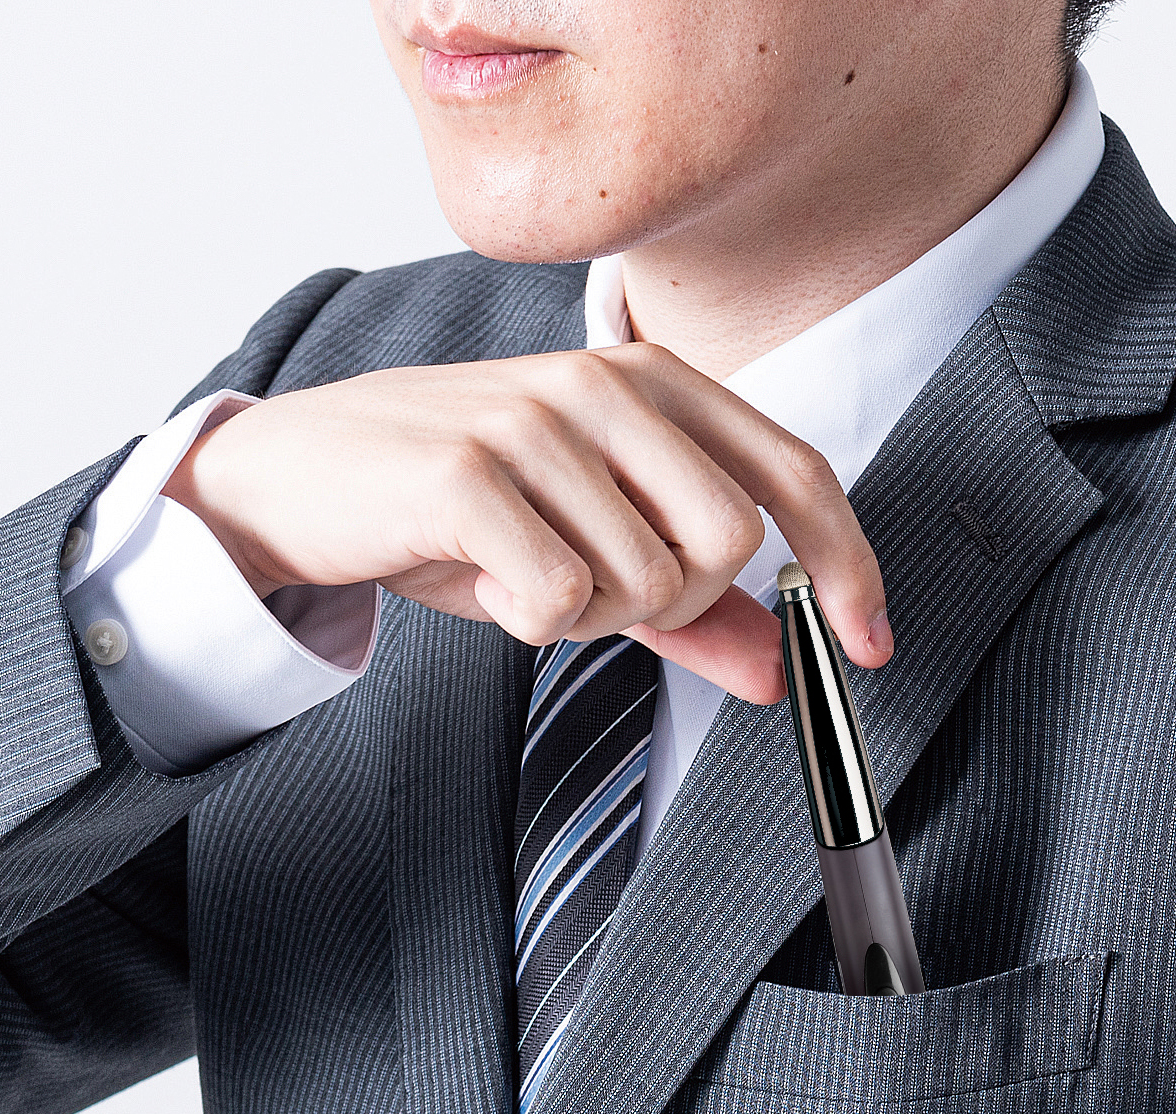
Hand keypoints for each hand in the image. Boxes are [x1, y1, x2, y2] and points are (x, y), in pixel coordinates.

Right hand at [163, 345, 891, 703]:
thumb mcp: (590, 549)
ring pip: (647, 582)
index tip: (872, 641)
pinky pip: (562, 600)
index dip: (848, 561)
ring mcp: (537, 420)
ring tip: (522, 575)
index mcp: (654, 385)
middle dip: (677, 602)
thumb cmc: (457, 506)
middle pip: (732, 541)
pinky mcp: (470, 470)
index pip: (794, 470)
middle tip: (601, 594)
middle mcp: (607, 384)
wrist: (303, 478)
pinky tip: (486, 583)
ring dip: (590, 618)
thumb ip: (692, 608)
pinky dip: (532, 624)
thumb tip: (781, 666)